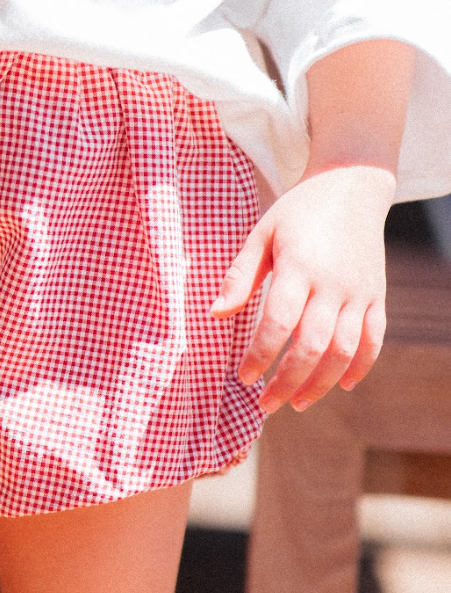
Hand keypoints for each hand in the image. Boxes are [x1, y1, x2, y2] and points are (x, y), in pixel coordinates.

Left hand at [210, 165, 393, 413]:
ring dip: (321, 383)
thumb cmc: (298, 211)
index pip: (279, 322)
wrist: (352, 188)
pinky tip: (341, 385)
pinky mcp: (377, 296)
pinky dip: (360, 366)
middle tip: (265, 405)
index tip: (244, 377)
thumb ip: (240, 276)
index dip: (260, 355)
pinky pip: (372, 340)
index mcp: (300, 267)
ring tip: (296, 403)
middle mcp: (334, 284)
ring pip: (344, 350)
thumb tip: (215, 315)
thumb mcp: (262, 233)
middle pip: (313, 346)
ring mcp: (360, 292)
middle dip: (287, 381)